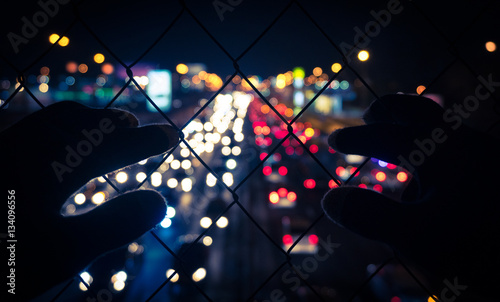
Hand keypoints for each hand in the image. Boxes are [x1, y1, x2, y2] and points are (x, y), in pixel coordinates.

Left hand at [1, 101, 178, 299]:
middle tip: (138, 125)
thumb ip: (112, 225)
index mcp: (44, 166)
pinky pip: (26, 133)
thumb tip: (159, 201)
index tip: (172, 137)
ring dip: (83, 122)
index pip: (106, 144)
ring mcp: (2, 155)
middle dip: (113, 123)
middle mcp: (20, 150)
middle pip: (77, 122)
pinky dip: (55, 133)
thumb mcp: (59, 254)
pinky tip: (55, 148)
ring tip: (104, 127)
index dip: (142, 140)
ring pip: (48, 122)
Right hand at [322, 94, 499, 300]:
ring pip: (442, 132)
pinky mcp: (496, 176)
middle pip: (421, 111)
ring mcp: (485, 158)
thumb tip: (329, 200)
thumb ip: (370, 217)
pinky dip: (434, 158)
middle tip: (369, 116)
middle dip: (390, 111)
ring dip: (413, 135)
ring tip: (399, 160)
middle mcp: (466, 145)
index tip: (333, 142)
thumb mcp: (420, 237)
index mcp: (443, 151)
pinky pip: (458, 153)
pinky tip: (435, 189)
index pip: (388, 133)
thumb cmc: (488, 246)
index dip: (356, 137)